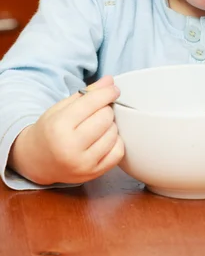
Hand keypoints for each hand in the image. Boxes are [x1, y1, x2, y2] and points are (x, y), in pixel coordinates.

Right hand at [8, 75, 124, 184]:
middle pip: (106, 117)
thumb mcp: (62, 107)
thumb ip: (87, 93)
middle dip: (106, 110)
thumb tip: (110, 81)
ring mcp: (82, 163)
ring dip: (111, 126)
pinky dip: (115, 142)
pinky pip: (118, 152)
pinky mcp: (93, 174)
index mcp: (59, 126)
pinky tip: (105, 139)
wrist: (36, 161)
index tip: (113, 90)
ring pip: (114, 134)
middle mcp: (70, 147)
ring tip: (99, 126)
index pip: (93, 102)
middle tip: (99, 111)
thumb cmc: (50, 130)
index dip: (108, 92)